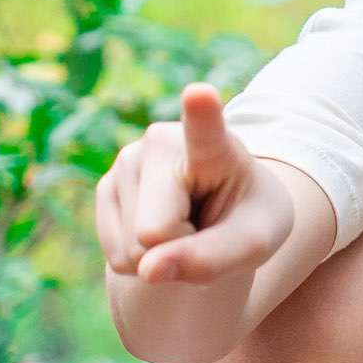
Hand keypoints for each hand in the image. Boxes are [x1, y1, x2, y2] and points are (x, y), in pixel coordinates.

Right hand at [96, 84, 291, 290]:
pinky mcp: (106, 188)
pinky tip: (160, 232)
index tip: (199, 92)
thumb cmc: (247, 223)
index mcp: (216, 146)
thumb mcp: (255, 244)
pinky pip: (118, 258)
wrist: (223, 218)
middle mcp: (162, 142)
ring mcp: (126, 161)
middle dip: (181, 249)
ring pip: (134, 250)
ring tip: (187, 222)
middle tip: (204, 225)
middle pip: (156, 232)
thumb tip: (147, 270)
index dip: (200, 112)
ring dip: (162, 255)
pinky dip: (143, 262)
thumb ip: (212, 259)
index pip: (204, 127)